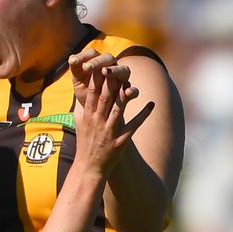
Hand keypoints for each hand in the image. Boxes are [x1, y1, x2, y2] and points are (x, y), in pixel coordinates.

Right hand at [68, 53, 152, 176]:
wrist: (89, 168)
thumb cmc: (85, 143)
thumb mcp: (80, 123)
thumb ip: (81, 106)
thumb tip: (81, 89)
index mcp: (88, 116)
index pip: (92, 92)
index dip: (97, 77)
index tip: (102, 63)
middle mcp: (98, 122)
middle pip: (105, 98)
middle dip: (111, 82)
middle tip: (118, 66)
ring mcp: (110, 131)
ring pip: (118, 110)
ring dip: (126, 96)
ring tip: (134, 84)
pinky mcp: (121, 141)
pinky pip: (134, 125)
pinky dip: (143, 115)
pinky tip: (152, 104)